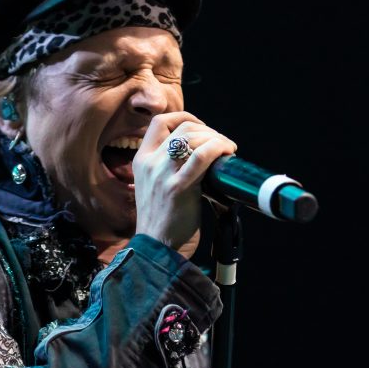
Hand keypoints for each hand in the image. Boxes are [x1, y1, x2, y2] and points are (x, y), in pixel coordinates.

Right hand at [133, 111, 237, 256]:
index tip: (203, 130)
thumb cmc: (164, 220)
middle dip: (208, 130)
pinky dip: (218, 148)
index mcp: (141, 160)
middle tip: (221, 144)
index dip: (186, 118)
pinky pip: (201, 156)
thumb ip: (169, 166)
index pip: (160, 122)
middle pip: (182, 126)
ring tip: (227, 150)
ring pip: (193, 136)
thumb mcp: (156, 185)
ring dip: (216, 138)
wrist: (157, 248)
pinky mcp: (178, 187)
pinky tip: (227, 153)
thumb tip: (200, 150)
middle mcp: (149, 163)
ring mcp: (162, 174)